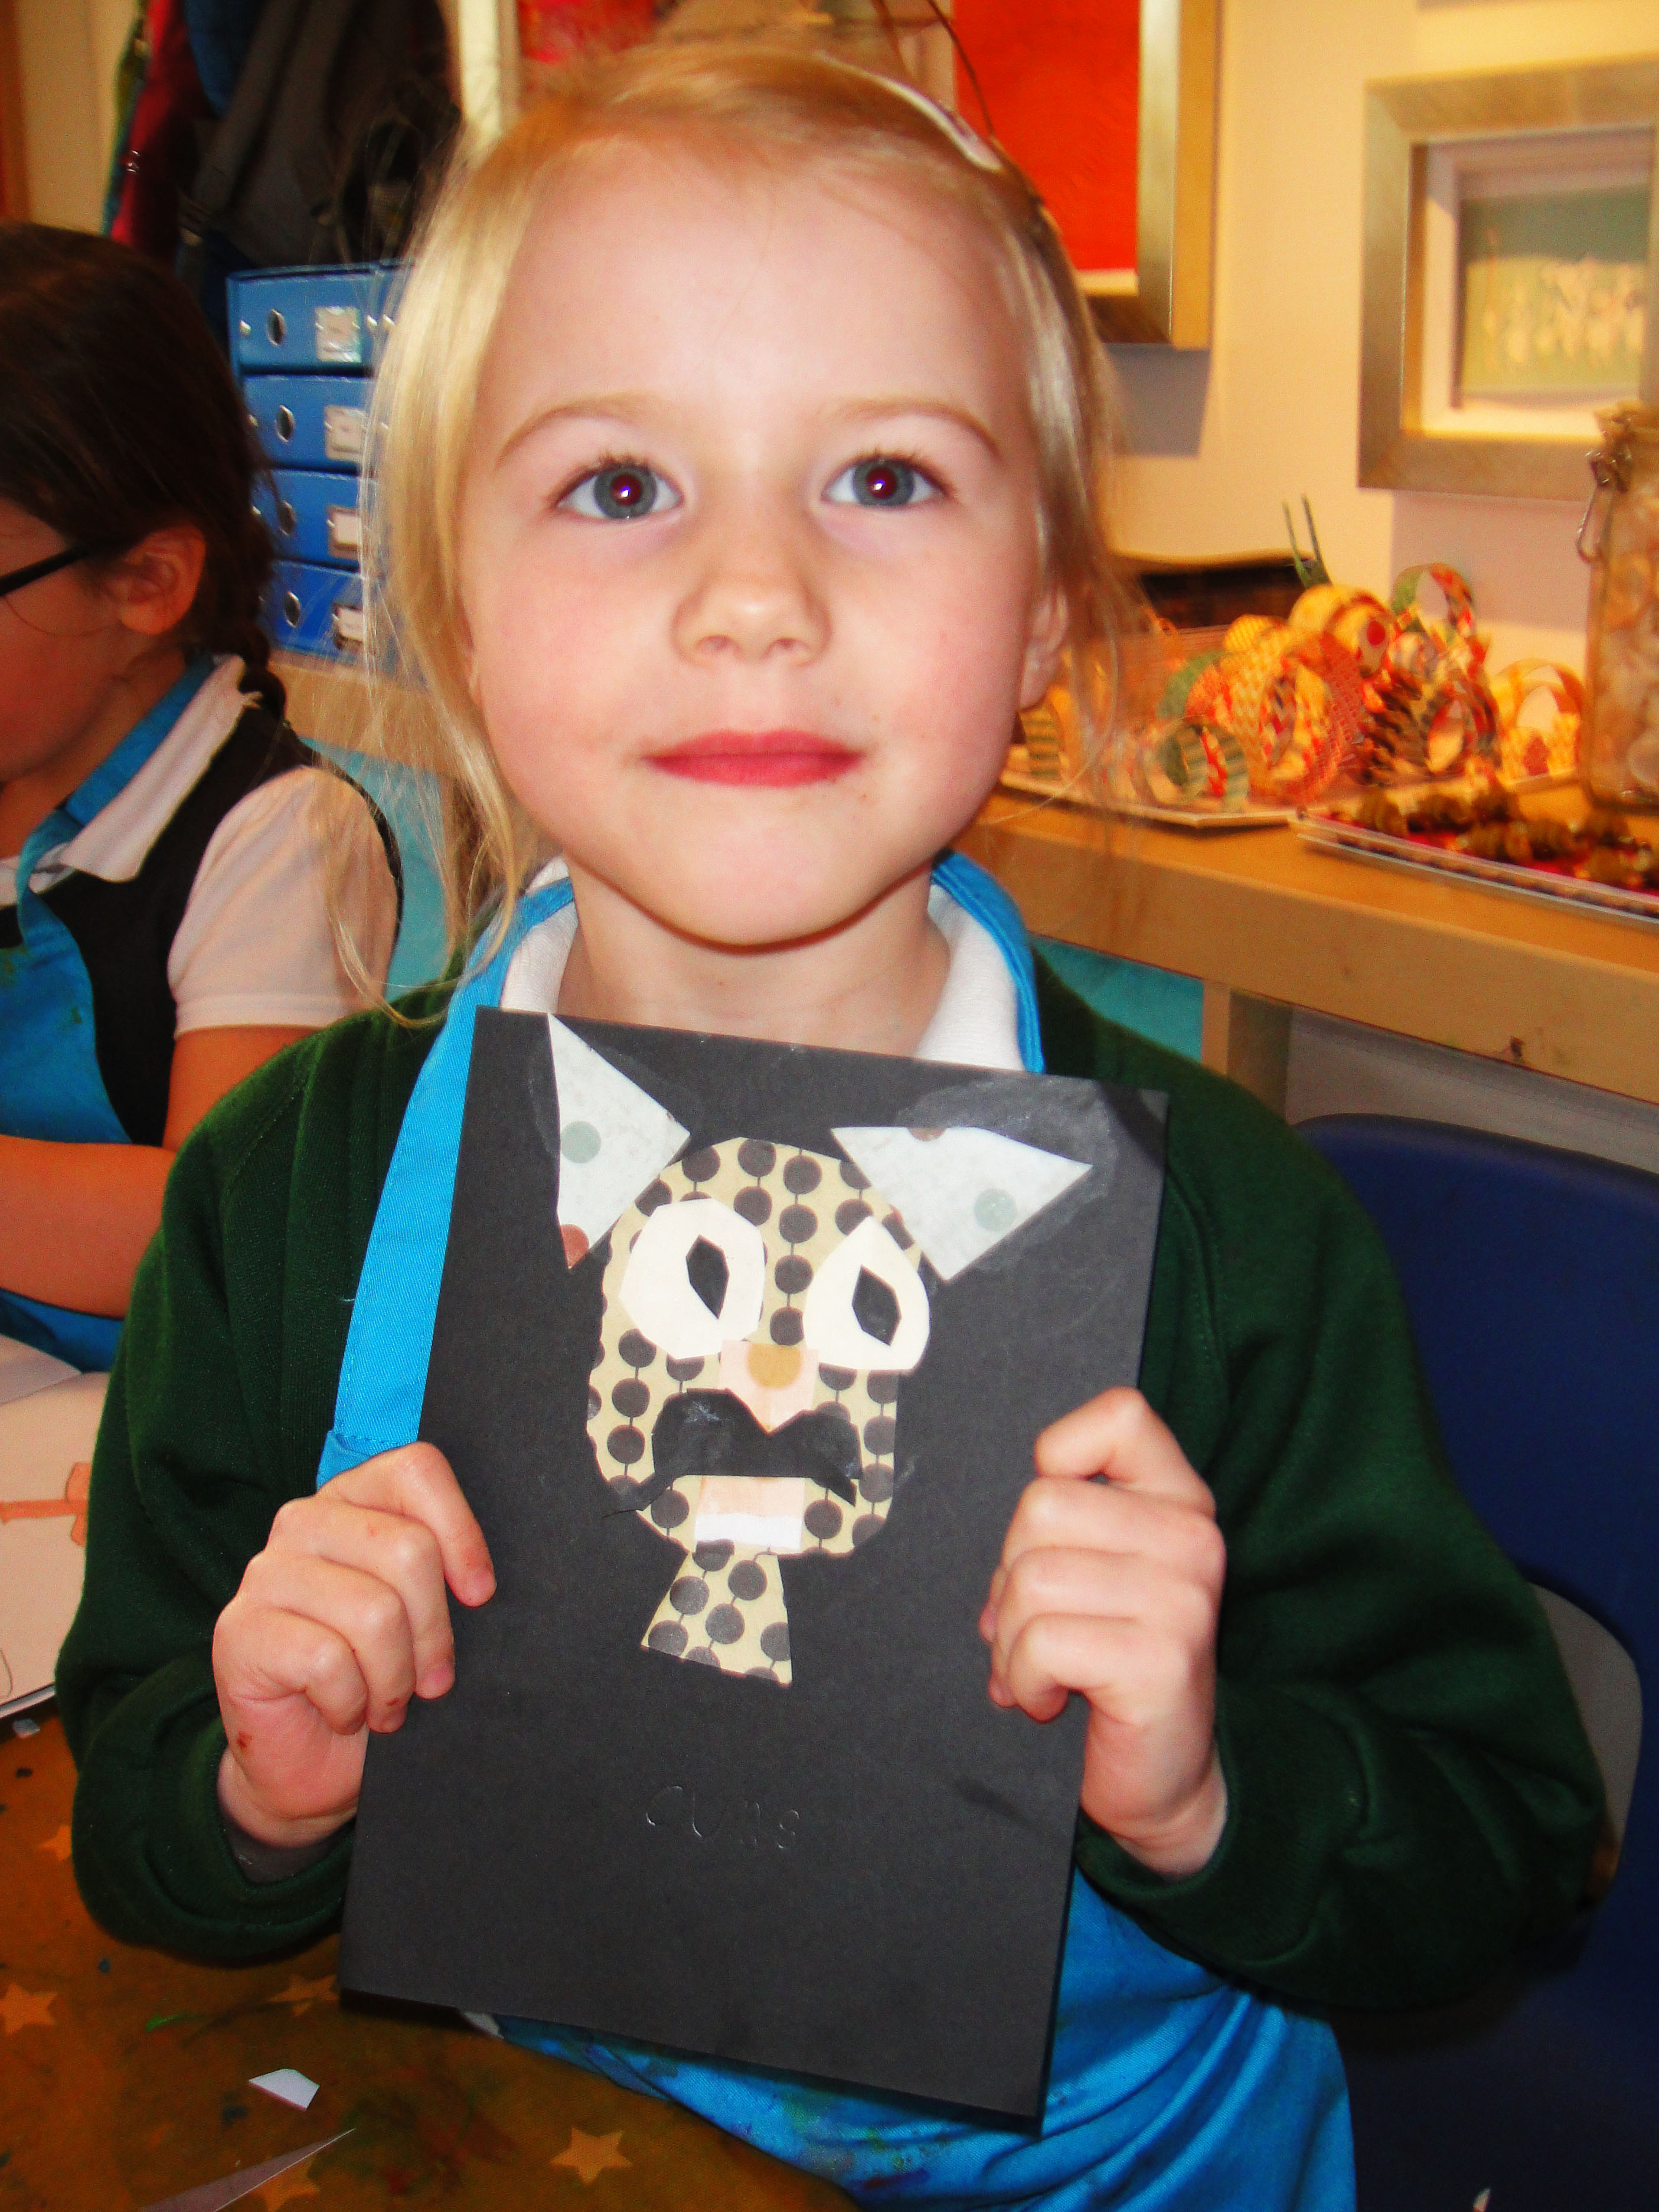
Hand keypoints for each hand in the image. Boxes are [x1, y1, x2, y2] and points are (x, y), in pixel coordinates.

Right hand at [213, 1443, 495, 1849]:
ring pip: (375, 1611)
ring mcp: (265, 1573)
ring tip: (387, 1704)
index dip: (461, 1532)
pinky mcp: (239, 1630)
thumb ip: (444, 1576)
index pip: (415, 1471)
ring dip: (394, 1678)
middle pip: (409, 1549)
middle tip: (431, 1681)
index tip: (479, 1595)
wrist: (309, 1761)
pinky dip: (351, 1702)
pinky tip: (343, 1712)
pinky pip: (327, 1661)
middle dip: (435, 1632)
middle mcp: (304, 1522)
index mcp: (353, 1499)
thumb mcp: (422, 1617)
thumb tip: (483, 1582)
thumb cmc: (376, 1678)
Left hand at [980, 1388, 1227, 1877]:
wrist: (1167, 1776)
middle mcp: (1192, 1539)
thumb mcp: (1093, 1576)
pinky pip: (1041, 1642)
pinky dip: (1024, 1679)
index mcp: (1179, 1502)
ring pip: (1031, 1578)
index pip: (1121, 1415)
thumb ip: (1057, 1534)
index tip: (1057, 1529)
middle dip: (1011, 1577)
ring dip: (1012, 1640)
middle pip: (1040, 1506)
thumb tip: (1004, 1564)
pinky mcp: (1161, 1658)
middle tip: (1037, 1629)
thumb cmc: (1111, 1664)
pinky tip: (1052, 1700)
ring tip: (1042, 1670)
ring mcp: (1182, 1596)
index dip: (1060, 1458)